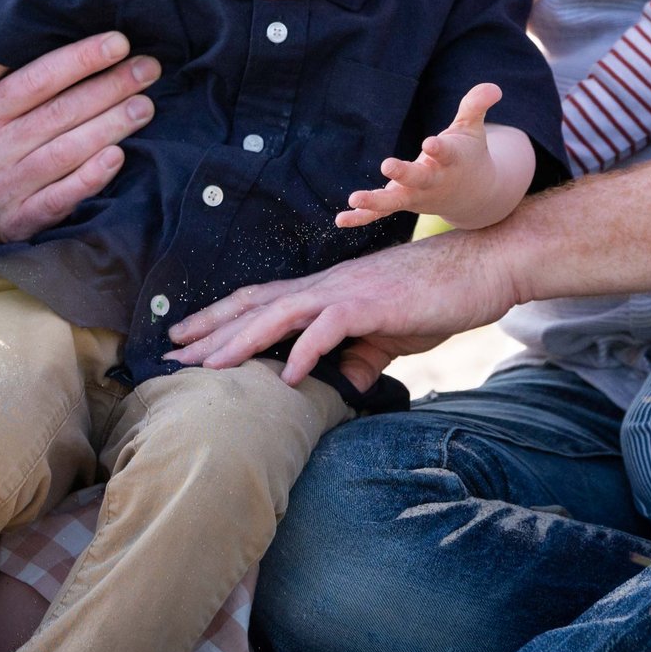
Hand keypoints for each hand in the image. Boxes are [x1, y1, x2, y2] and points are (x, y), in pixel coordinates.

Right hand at [0, 31, 156, 240]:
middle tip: (148, 70)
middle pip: (58, 112)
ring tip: (144, 107)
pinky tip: (118, 157)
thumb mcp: (2, 114)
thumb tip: (101, 51)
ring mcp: (3, 188)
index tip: (120, 43)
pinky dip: (91, 176)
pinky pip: (60, 197)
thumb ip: (37, 88)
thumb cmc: (4, 149)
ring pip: (64, 152)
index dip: (81, 59)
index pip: (38, 78)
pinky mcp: (19, 222)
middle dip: (109, 87)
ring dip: (110, 126)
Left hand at [164, 226, 522, 385]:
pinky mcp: (372, 305)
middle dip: (210, 332)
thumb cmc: (436, 297)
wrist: (480, 268)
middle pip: (255, 305)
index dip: (219, 321)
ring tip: (208, 367)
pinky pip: (330, 329)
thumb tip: (342, 383)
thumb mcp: (390, 335)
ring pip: (279, 313)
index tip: (184, 342)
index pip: (260, 303)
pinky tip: (285, 380)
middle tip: (170, 356)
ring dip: (240, 339)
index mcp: (326, 292)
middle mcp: (326, 286)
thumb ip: (362, 356)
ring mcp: (347, 293)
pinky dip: (306, 354)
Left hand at [337, 83, 501, 226]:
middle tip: (388, 165)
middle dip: (404, 173)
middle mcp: (434, 180)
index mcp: (451, 160)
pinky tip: (341, 219)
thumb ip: (476, 106)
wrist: (474, 195)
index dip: (439, 149)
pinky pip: (381, 213)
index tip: (430, 143)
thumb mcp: (472, 127)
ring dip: (376, 200)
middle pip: (419, 178)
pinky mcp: (403, 202)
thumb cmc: (468, 154)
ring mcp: (417, 195)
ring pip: (396, 200)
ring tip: (355, 198)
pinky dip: (362, 217)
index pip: (446, 154)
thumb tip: (494, 87)